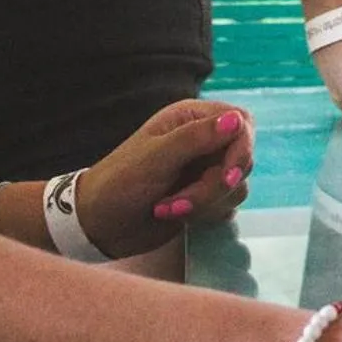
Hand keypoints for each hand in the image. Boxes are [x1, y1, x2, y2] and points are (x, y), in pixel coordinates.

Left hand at [76, 100, 254, 257]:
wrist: (99, 224)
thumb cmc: (120, 182)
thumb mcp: (156, 158)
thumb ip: (196, 138)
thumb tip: (237, 120)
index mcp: (191, 118)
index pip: (241, 123)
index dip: (241, 150)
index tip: (227, 176)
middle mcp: (203, 140)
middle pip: (242, 158)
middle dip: (215, 186)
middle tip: (182, 200)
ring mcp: (205, 169)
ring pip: (236, 186)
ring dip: (205, 203)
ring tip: (167, 208)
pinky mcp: (205, 197)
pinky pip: (227, 206)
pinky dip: (205, 214)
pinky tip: (173, 214)